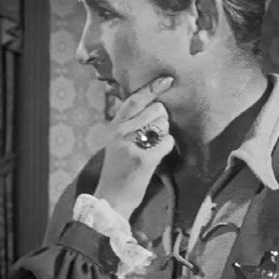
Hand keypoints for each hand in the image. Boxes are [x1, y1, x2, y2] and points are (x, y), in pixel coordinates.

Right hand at [95, 76, 174, 218]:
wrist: (111, 198)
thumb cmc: (117, 171)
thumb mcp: (116, 143)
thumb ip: (129, 125)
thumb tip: (152, 107)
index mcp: (114, 126)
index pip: (133, 100)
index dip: (151, 88)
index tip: (166, 80)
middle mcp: (120, 132)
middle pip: (155, 110)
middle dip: (163, 118)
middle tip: (157, 133)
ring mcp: (131, 145)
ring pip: (162, 124)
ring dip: (165, 133)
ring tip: (154, 146)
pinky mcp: (143, 158)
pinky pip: (166, 142)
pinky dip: (167, 147)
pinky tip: (159, 155)